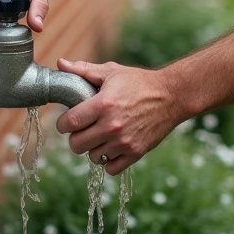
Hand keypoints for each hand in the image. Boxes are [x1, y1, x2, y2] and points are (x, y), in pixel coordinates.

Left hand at [55, 60, 184, 175]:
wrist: (172, 96)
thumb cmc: (139, 82)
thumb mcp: (112, 72)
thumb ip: (84, 70)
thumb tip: (61, 64)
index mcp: (103, 104)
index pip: (69, 123)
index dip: (63, 124)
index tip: (67, 121)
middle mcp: (112, 125)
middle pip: (76, 145)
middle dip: (76, 137)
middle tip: (84, 129)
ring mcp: (124, 141)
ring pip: (93, 157)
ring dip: (94, 148)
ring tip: (101, 136)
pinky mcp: (135, 153)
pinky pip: (111, 168)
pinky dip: (109, 161)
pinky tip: (112, 147)